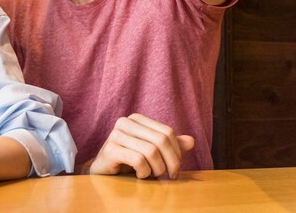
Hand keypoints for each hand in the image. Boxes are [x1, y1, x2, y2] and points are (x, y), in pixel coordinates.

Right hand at [78, 113, 194, 178]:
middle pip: (161, 140)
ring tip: (152, 175)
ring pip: (151, 151)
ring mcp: (115, 134)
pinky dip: (144, 172)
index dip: (177, 152)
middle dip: (171, 162)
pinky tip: (140, 175)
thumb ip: (169, 145)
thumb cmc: (129, 160)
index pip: (167, 132)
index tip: (175, 168)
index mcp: (137, 119)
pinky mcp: (110, 149)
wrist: (103, 170)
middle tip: (170, 176)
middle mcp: (125, 122)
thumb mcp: (151, 152)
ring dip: (157, 169)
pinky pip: (138, 160)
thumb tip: (191, 141)